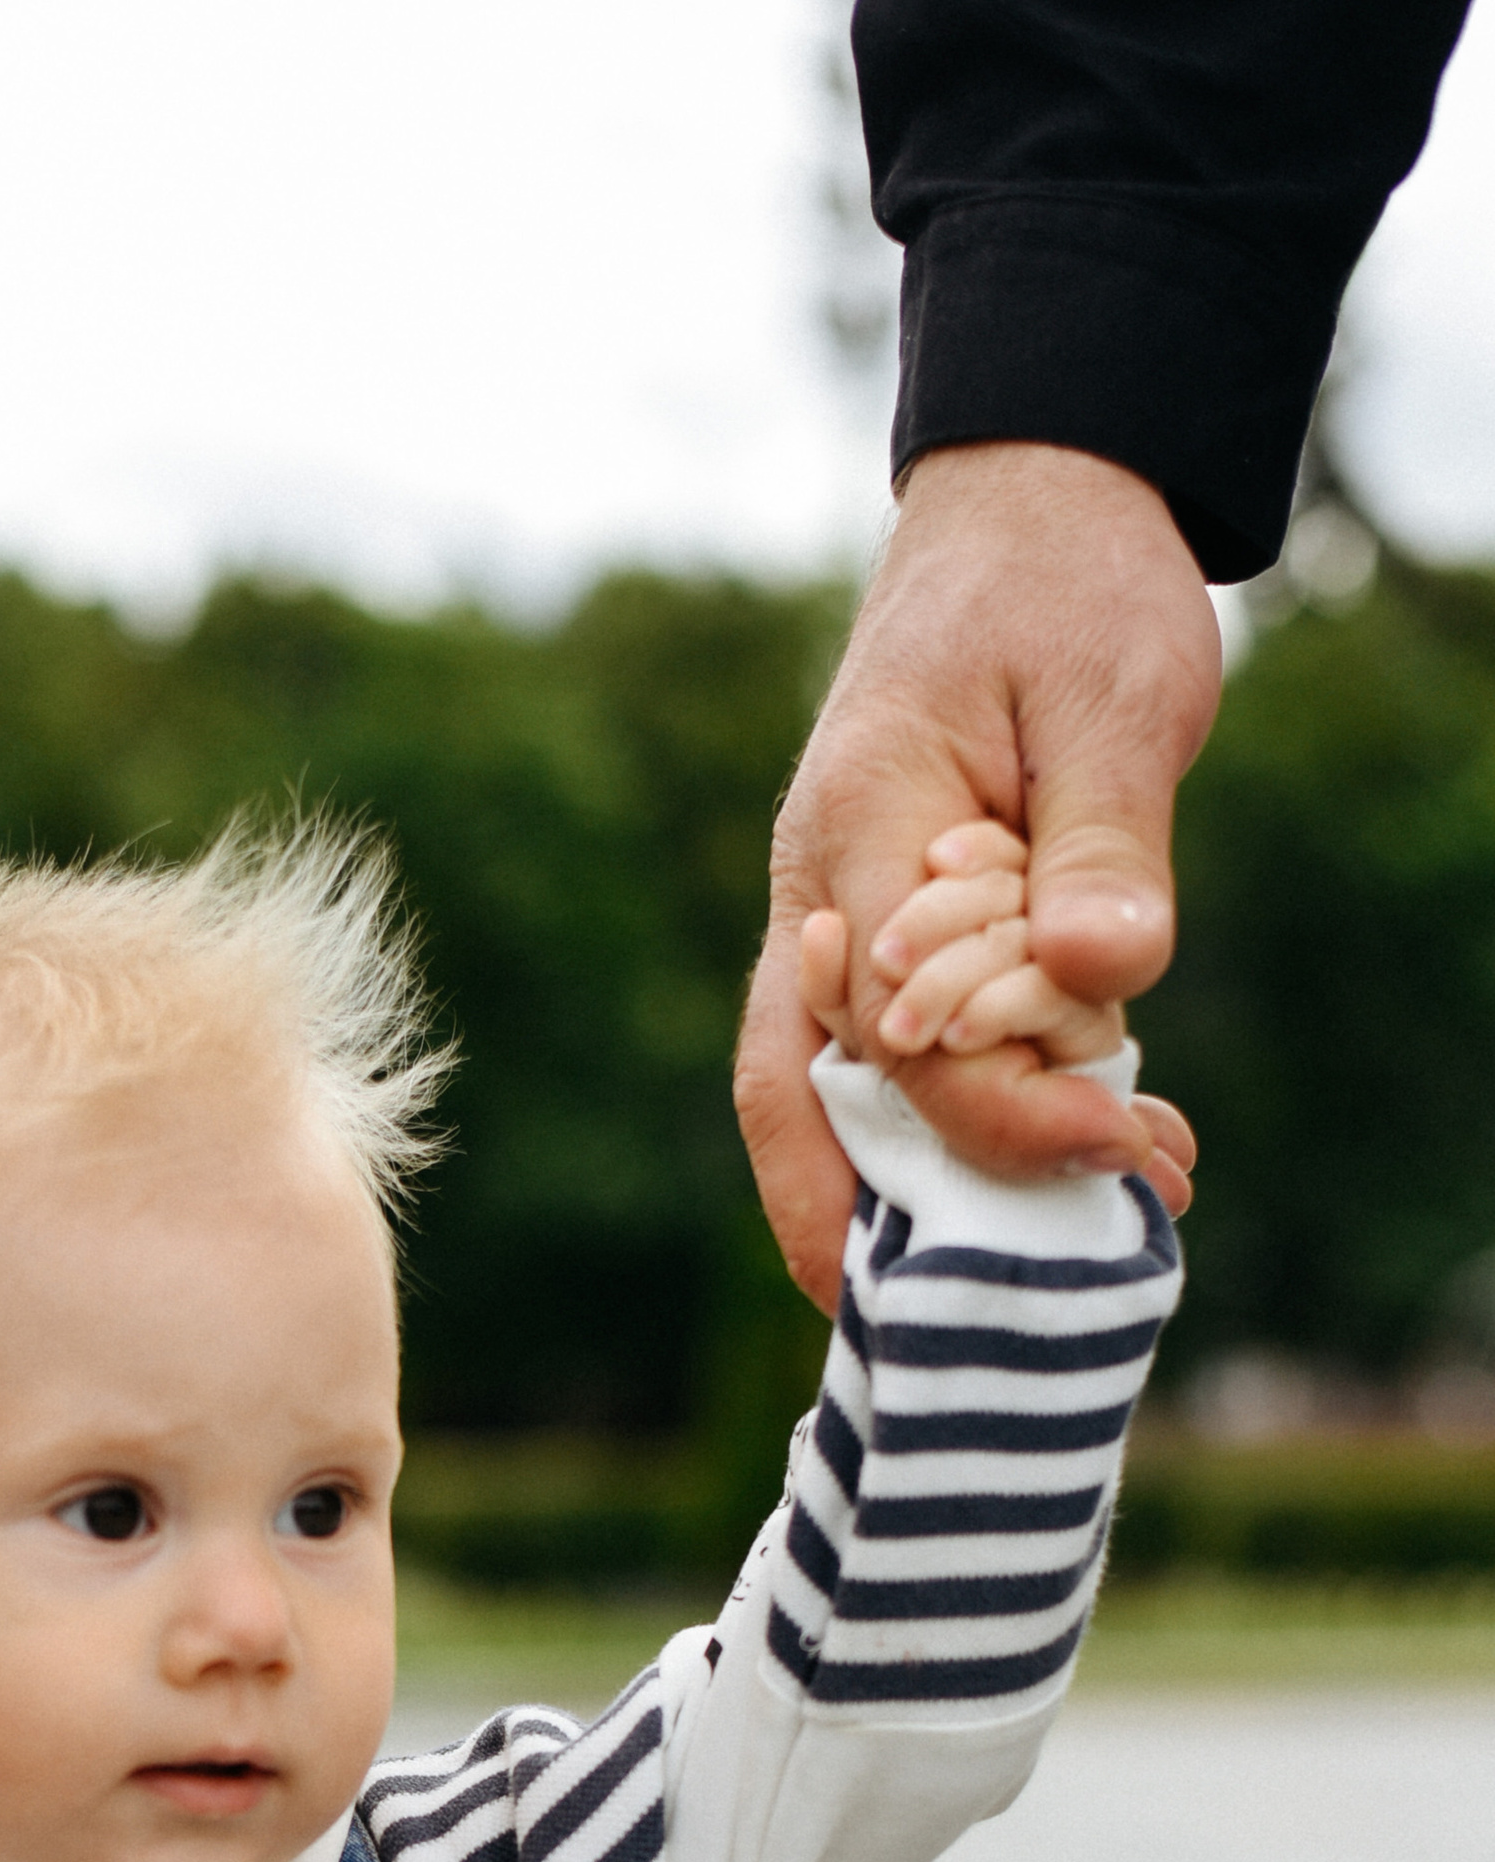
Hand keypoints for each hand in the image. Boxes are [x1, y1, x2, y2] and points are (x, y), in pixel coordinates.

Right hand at [737, 444, 1222, 1307]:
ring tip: (1081, 1241)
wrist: (1030, 514)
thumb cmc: (1068, 593)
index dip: (1003, 1109)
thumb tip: (1100, 980)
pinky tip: (1074, 1155)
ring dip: (929, 1193)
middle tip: (1049, 1279)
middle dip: (910, 1214)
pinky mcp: (874, 946)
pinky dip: (951, 1137)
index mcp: (853, 835)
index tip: (1123, 1144)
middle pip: (806, 1104)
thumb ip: (1101, 844)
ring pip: (828, 1106)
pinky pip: (880, 1071)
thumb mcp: (1114, 699)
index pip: (900, 1030)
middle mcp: (813, 901)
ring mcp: (828, 930)